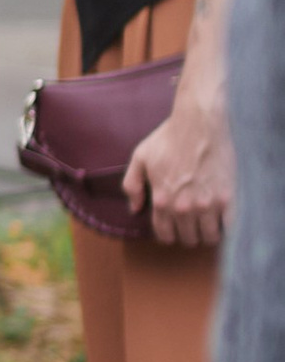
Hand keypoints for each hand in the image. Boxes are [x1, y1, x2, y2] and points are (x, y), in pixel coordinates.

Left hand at [125, 72, 231, 244]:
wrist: (200, 123)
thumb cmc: (169, 137)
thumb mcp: (141, 157)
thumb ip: (132, 185)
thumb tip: (134, 209)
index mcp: (162, 201)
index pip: (164, 234)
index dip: (169, 235)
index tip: (175, 229)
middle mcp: (183, 208)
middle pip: (187, 238)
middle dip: (189, 234)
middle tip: (193, 225)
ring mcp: (207, 205)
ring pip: (208, 236)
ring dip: (208, 234)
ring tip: (209, 224)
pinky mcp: (227, 198)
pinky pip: (229, 227)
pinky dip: (227, 229)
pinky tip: (224, 221)